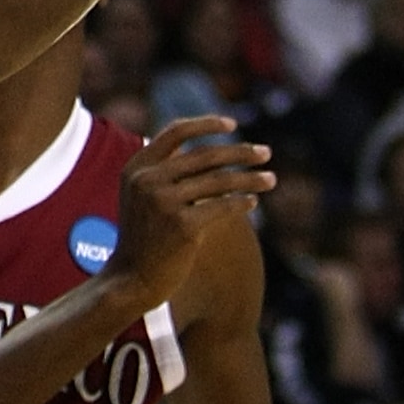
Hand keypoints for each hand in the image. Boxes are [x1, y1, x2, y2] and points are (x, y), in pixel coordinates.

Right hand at [104, 117, 275, 308]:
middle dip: (241, 152)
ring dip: (251, 178)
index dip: (206, 124)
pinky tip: (253, 201)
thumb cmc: (145, 236)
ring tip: (271, 179)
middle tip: (266, 152)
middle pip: (206, 155)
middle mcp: (148, 179)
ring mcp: (164, 202)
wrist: (132, 278)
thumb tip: (214, 151)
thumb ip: (168, 170)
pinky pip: (223, 206)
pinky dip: (242, 202)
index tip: (233, 125)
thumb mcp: (144, 195)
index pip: (176, 132)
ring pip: (220, 181)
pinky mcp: (182, 225)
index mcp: (137, 166)